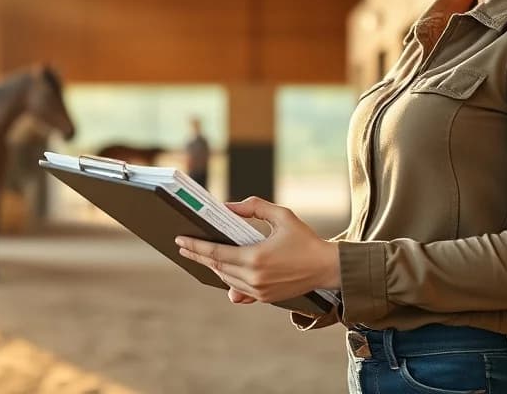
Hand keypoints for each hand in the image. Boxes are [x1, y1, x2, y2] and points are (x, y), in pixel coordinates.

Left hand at [175, 196, 340, 304]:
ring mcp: (259, 291)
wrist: (326, 268)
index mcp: (256, 257)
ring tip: (200, 254)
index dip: (196, 246)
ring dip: (212, 266)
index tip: (180, 240)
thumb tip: (228, 207)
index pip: (216, 253)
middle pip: (217, 267)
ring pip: (226, 279)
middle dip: (198, 255)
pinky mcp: (264, 298)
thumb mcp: (282, 216)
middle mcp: (254, 277)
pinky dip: (227, 279)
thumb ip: (254, 208)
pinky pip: (238, 290)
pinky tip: (219, 271)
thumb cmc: (305, 239)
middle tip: (183, 246)